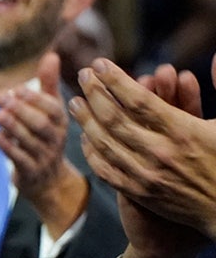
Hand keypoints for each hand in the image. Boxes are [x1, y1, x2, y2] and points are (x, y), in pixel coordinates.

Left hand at [0, 51, 86, 237]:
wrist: (48, 179)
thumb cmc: (46, 136)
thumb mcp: (51, 111)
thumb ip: (48, 84)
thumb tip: (51, 55)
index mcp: (61, 122)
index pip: (54, 109)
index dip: (36, 99)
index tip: (18, 88)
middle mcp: (56, 139)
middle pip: (42, 125)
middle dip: (21, 110)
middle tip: (0, 97)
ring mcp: (44, 157)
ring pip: (30, 142)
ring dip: (13, 126)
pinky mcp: (31, 172)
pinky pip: (20, 159)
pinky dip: (7, 146)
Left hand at [70, 57, 215, 240]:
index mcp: (184, 132)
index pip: (139, 100)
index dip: (115, 79)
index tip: (99, 64)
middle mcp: (161, 153)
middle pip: (114, 118)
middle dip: (94, 93)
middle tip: (82, 75)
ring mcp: (147, 175)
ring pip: (105, 143)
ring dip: (85, 120)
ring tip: (75, 102)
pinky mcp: (140, 193)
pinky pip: (106, 170)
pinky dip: (92, 152)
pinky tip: (85, 137)